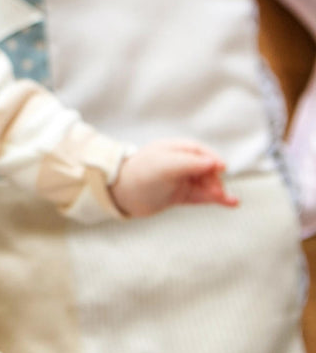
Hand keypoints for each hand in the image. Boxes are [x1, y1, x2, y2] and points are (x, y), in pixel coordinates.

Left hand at [109, 139, 239, 217]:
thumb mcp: (165, 166)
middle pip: (207, 169)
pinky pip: (203, 196)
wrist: (121, 195)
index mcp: (174, 150)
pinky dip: (216, 199)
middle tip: (215, 191)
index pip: (200, 152)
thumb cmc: (140, 175)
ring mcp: (181, 180)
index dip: (212, 160)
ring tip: (228, 200)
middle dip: (214, 179)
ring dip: (218, 190)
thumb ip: (190, 163)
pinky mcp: (181, 195)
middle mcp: (179, 163)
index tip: (222, 169)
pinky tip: (232, 203)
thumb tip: (215, 163)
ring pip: (207, 184)